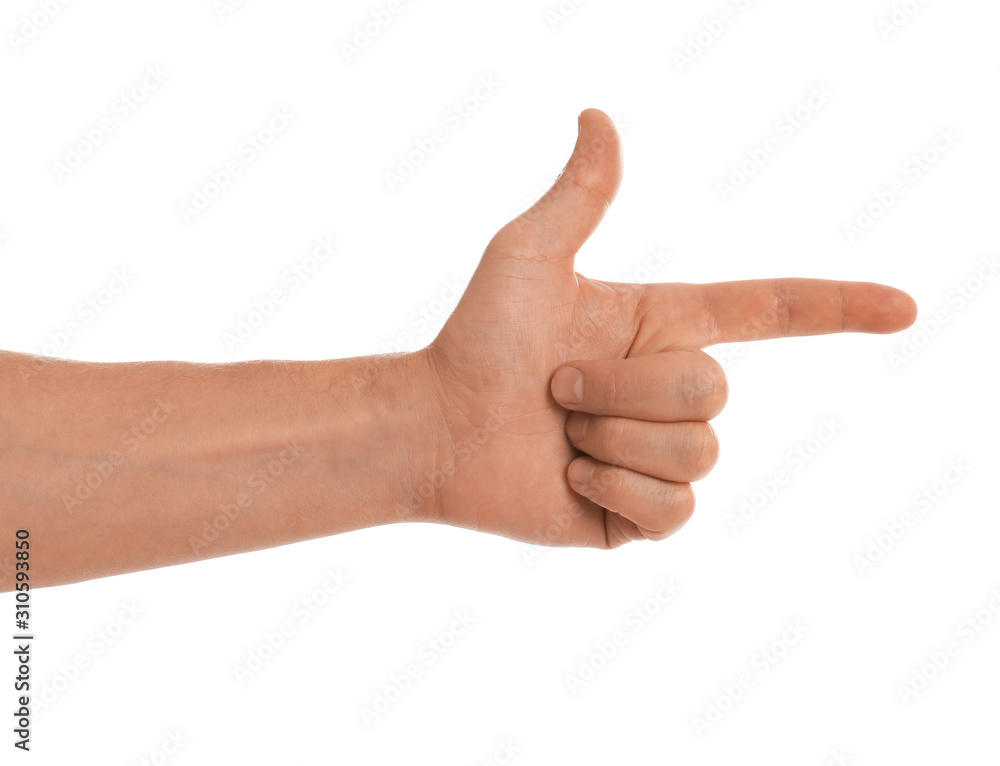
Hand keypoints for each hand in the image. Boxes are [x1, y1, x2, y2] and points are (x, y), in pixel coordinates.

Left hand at [412, 109, 916, 548]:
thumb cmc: (477, 339)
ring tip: (559, 431)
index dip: (836, 308)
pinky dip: (615, 490)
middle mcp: (671, 389)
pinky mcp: (640, 515)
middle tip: (556, 388)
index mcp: (663, 327)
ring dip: (612, 437)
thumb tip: (598, 117)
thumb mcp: (528, 255)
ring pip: (697, 451)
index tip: (902, 309)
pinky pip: (676, 511)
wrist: (437, 428)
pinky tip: (571, 476)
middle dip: (623, 387)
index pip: (767, 313)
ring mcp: (659, 454)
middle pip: (713, 391)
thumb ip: (579, 195)